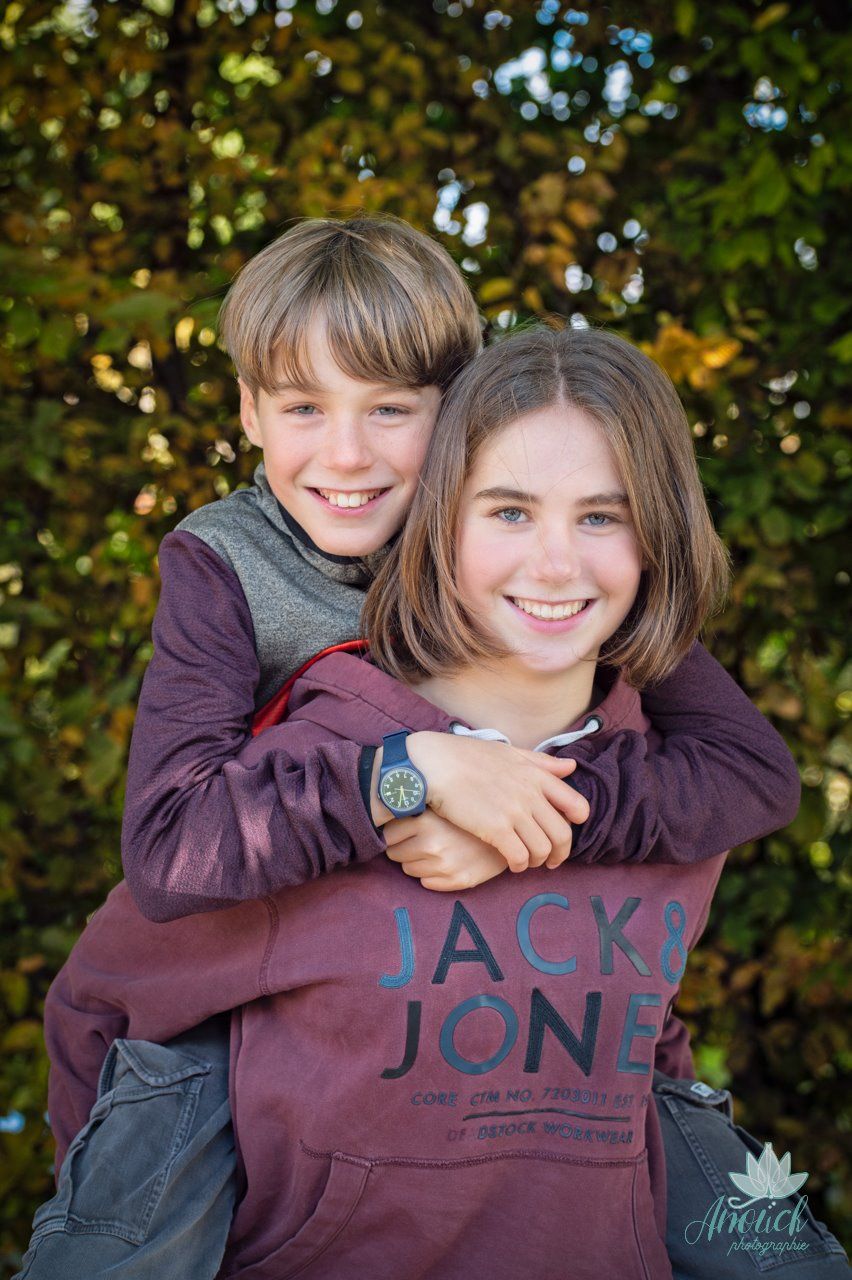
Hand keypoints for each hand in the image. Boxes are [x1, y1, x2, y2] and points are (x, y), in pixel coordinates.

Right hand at [372, 732, 587, 871]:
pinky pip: (520, 857)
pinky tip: (512, 864)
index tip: (567, 830)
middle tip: (551, 860)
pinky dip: (520, 865)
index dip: (577, 823)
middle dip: (561, 853)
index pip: (576, 804)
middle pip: (563, 834)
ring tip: (528, 862)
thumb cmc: (466, 756)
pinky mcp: (495, 829)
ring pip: (543, 849)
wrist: (433, 764)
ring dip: (538, 860)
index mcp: (536, 775)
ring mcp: (514, 812)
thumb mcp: (508, 752)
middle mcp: (531, 794)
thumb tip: (571, 766)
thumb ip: (541, 762)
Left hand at [385, 810, 509, 890]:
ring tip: (435, 849)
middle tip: (421, 839)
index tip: (406, 828)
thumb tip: (384, 803)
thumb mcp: (443, 800)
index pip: (388, 835)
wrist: (512, 826)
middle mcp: (431, 843)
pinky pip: (426, 883)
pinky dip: (430, 876)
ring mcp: (444, 865)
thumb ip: (416, 803)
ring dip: (416, 862)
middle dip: (404, 848)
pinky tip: (445, 862)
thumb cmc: (472, 809)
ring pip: (409, 869)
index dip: (396, 832)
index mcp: (425, 820)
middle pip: (395, 854)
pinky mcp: (456, 880)